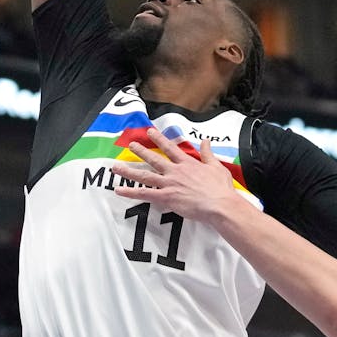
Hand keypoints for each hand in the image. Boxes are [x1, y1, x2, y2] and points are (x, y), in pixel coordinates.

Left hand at [109, 127, 238, 220]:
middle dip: (141, 151)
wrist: (219, 204)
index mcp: (187, 163)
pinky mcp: (166, 197)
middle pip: (154, 159)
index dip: (159, 139)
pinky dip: (131, 192)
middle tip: (131, 145)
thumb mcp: (216, 166)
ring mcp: (169, 184)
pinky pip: (144, 194)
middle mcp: (175, 171)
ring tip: (116, 167)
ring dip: (129, 171)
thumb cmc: (220, 188)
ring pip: (145, 176)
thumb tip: (206, 140)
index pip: (170, 148)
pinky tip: (119, 190)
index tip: (150, 132)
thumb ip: (208, 153)